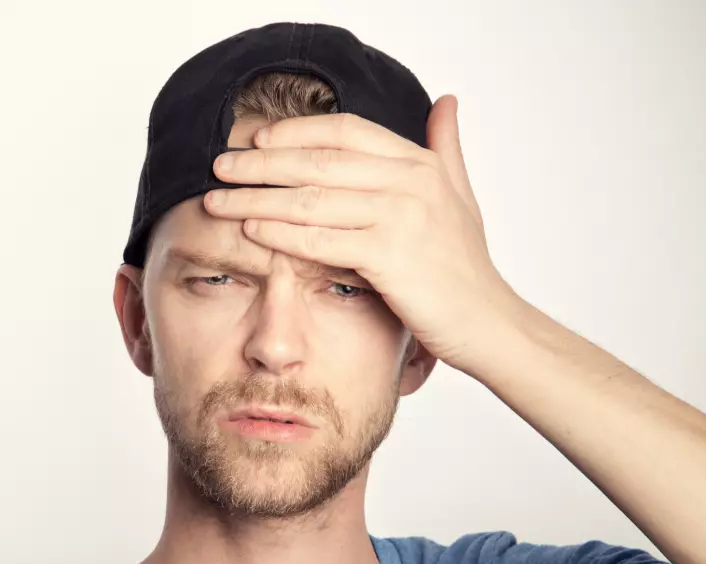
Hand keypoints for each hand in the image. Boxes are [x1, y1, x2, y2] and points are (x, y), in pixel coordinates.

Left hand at [203, 95, 522, 370]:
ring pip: (310, 199)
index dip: (295, 131)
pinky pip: (320, 240)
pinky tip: (250, 230)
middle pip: (317, 161)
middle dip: (260, 163)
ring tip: (217, 200)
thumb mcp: (459, 195)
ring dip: (256, 198)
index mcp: (419, 162)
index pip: (344, 131)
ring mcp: (401, 217)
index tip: (254, 138)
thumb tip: (446, 100)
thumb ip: (446, 148)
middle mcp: (410, 182)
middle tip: (218, 165)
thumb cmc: (464, 264)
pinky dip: (279, 234)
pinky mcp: (389, 257)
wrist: (488, 321)